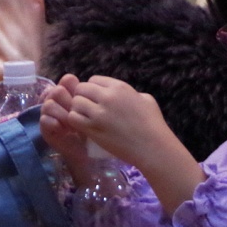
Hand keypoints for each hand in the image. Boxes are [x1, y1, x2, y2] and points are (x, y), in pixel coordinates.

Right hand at [40, 75, 90, 180]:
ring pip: (49, 104)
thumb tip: (91, 87)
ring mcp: (49, 113)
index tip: (85, 102)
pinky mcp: (45, 127)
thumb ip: (91, 97)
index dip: (76, 88)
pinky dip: (55, 124)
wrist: (87, 150)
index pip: (68, 80)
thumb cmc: (93, 128)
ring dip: (62, 114)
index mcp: (70, 91)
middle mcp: (57, 99)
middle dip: (69, 103)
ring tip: (73, 125)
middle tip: (79, 116)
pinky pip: (44, 119)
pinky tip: (65, 130)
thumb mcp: (94, 111)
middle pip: (57, 90)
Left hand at [62, 75, 203, 211]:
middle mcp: (107, 97)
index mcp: (120, 87)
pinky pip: (73, 118)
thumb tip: (124, 95)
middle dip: (82, 97)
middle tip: (87, 108)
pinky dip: (75, 120)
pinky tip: (82, 125)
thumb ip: (131, 94)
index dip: (92, 89)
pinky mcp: (93, 129)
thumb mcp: (146, 100)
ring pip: (75, 102)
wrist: (152, 147)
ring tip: (84, 117)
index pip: (94, 80)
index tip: (96, 99)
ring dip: (77, 109)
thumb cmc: (153, 124)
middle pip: (81, 89)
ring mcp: (99, 113)